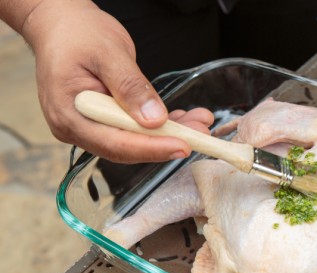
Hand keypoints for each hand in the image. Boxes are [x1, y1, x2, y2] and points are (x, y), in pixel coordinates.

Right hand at [21, 0, 212, 162]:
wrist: (61, 26)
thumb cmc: (77, 34)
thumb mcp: (109, 54)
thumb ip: (130, 87)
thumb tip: (153, 119)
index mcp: (69, 114)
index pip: (115, 143)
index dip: (152, 148)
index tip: (183, 145)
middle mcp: (76, 128)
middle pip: (127, 147)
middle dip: (166, 142)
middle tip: (200, 133)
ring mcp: (88, 127)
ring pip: (133, 141)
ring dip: (168, 134)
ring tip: (198, 122)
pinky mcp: (101, 122)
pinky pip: (132, 131)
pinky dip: (158, 127)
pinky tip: (181, 119)